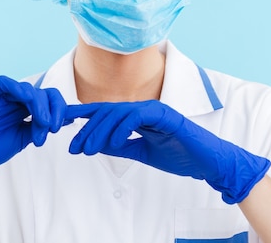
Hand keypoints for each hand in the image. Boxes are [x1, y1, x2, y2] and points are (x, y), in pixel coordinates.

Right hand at [0, 76, 66, 204]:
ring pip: (29, 89)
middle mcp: (17, 100)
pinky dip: (18, 89)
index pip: (49, 101)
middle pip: (44, 93)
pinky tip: (26, 101)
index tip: (72, 120)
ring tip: (42, 124)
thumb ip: (40, 127)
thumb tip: (66, 119)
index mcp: (26, 110)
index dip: (62, 108)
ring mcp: (3, 96)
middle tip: (54, 126)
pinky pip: (5, 83)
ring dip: (40, 105)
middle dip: (54, 108)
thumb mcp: (23, 138)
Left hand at [66, 100, 270, 203]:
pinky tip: (113, 143)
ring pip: (118, 112)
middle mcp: (143, 108)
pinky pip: (137, 117)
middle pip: (106, 111)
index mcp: (137, 116)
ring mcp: (154, 109)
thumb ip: (121, 146)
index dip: (83, 116)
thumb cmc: (180, 155)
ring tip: (87, 149)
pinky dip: (122, 129)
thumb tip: (95, 144)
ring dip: (99, 131)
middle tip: (73, 147)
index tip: (62, 124)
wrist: (208, 161)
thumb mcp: (142, 152)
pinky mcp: (164, 115)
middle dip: (86, 129)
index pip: (106, 113)